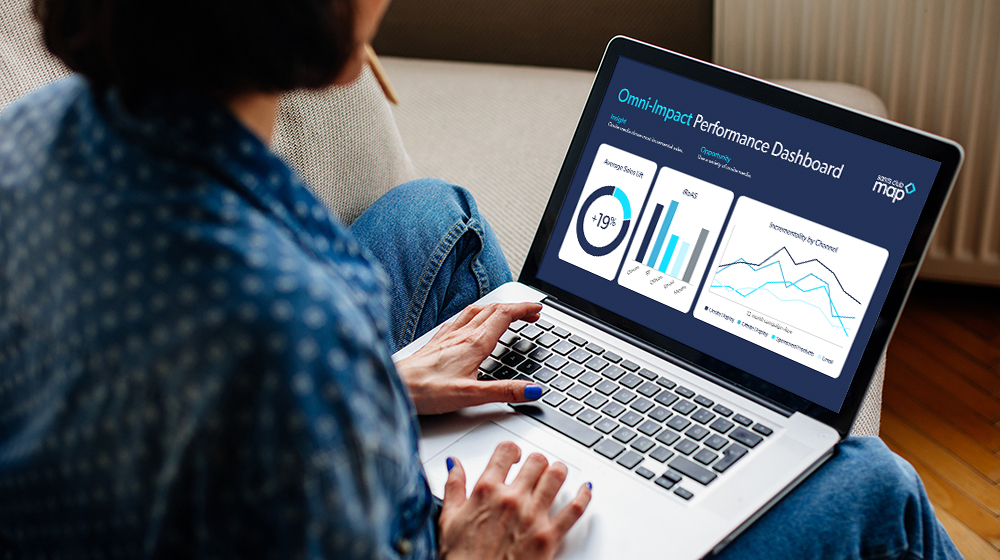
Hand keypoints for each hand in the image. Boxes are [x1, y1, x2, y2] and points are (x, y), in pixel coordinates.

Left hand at [395, 302, 543, 414]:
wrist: (395, 386)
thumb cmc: (426, 391)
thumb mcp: (471, 395)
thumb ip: (504, 392)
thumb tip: (532, 391)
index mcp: (473, 343)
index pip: (504, 315)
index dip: (524, 308)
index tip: (538, 308)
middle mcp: (460, 335)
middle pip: (493, 309)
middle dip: (515, 307)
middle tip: (531, 312)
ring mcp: (447, 336)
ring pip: (476, 311)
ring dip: (496, 308)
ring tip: (507, 312)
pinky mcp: (436, 342)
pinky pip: (460, 319)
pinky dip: (475, 315)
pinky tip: (470, 322)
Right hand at [438, 442, 591, 559]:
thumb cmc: (462, 559)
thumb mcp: (448, 519)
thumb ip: (453, 487)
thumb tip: (454, 465)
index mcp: (486, 491)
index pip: (506, 451)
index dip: (512, 450)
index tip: (514, 456)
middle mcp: (512, 499)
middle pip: (536, 461)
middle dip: (536, 462)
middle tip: (535, 469)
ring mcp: (532, 516)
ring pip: (556, 476)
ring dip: (558, 471)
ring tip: (555, 474)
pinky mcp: (549, 536)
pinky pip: (574, 509)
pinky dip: (584, 496)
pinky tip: (585, 490)